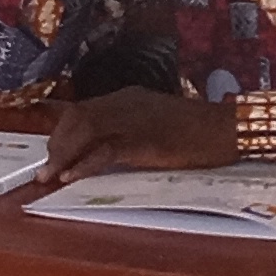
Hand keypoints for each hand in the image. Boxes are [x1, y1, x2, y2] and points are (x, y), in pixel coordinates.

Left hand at [46, 88, 238, 180]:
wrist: (228, 129)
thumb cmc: (202, 133)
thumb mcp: (161, 125)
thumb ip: (136, 132)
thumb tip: (110, 153)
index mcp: (130, 98)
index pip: (84, 110)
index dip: (63, 132)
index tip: (53, 153)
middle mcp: (126, 103)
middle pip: (77, 117)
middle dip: (57, 143)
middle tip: (47, 170)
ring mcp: (134, 119)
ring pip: (84, 129)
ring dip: (62, 154)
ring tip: (51, 176)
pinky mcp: (144, 139)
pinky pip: (105, 150)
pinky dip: (84, 163)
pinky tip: (71, 176)